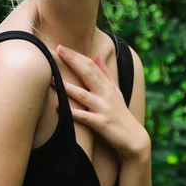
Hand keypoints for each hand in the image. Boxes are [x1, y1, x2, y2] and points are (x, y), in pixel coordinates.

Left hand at [56, 44, 149, 159]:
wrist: (134, 138)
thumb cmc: (121, 113)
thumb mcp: (115, 91)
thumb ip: (105, 74)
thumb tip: (98, 56)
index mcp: (107, 85)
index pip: (91, 65)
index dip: (76, 56)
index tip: (61, 47)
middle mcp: (106, 94)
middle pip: (88, 73)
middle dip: (72, 61)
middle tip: (57, 51)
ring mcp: (103, 108)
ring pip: (83, 95)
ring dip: (67, 87)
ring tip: (52, 79)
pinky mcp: (101, 124)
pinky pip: (84, 117)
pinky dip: (72, 111)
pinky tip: (58, 106)